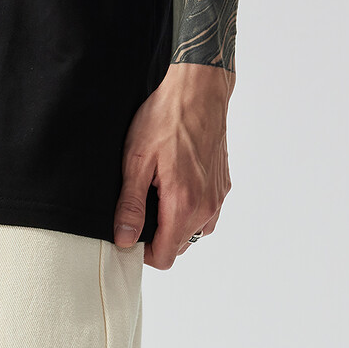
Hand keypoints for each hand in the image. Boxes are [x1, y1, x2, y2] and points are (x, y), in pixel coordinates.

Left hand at [113, 64, 233, 269]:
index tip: (132, 235)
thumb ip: (131, 205)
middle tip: (141, 210)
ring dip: (174, 226)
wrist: (198, 89)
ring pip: (193, 233)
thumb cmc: (166, 118)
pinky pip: (206, 216)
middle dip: (158, 238)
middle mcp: (206, 206)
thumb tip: (125, 239)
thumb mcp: (136, 161)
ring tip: (159, 197)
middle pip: (178, 248)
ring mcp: (217, 197)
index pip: (164, 258)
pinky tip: (177, 189)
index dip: (144, 254)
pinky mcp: (223, 187)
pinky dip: (190, 212)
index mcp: (183, 204)